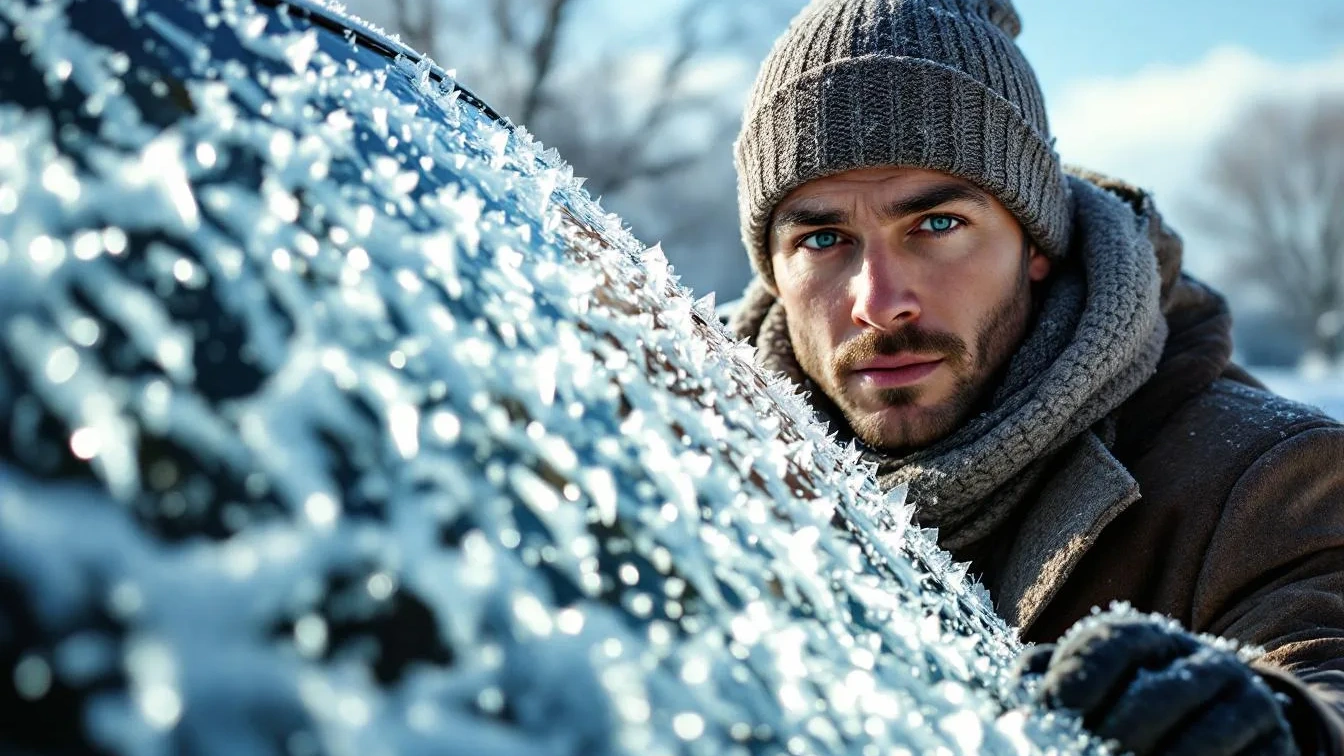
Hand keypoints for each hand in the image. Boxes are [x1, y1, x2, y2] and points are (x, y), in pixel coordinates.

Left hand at [1015, 615, 1298, 755]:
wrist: (1220, 721)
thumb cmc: (1130, 699)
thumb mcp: (1089, 680)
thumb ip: (1050, 678)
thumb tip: (1016, 691)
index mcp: (1141, 636)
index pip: (1110, 644)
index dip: (1078, 677)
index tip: (1052, 711)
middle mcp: (1197, 659)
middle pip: (1158, 693)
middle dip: (1120, 731)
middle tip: (1090, 752)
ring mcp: (1242, 698)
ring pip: (1207, 732)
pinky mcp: (1275, 741)